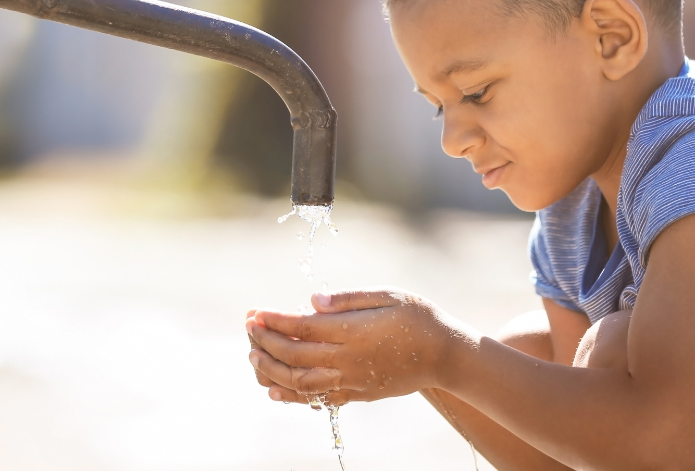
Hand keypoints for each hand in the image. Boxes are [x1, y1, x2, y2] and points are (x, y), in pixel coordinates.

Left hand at [245, 288, 464, 405]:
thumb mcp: (388, 295)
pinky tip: (275, 390)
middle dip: (265, 341)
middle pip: (294, 355)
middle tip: (248, 328)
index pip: (301, 327)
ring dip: (271, 369)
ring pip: (300, 382)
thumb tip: (312, 300)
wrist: (446, 356)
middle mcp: (348, 359)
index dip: (274, 320)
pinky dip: (292, 396)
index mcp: (353, 331)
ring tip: (253, 356)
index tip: (254, 312)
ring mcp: (351, 380)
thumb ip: (349, 298)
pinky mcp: (357, 393)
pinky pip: (318, 399)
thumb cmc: (418, 318)